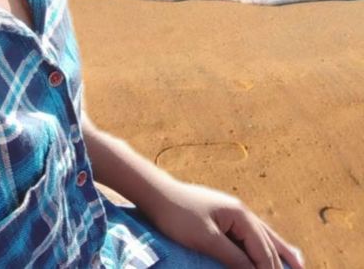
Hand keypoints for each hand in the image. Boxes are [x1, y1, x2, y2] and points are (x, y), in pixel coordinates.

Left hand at [147, 179, 303, 268]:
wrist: (156, 194)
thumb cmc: (178, 214)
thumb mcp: (207, 239)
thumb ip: (233, 257)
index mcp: (240, 215)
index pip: (263, 251)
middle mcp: (242, 212)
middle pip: (269, 243)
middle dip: (282, 264)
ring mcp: (233, 214)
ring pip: (264, 237)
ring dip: (280, 253)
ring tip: (298, 266)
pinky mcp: (224, 218)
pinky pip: (250, 236)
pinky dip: (263, 246)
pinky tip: (266, 253)